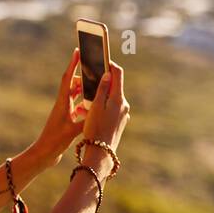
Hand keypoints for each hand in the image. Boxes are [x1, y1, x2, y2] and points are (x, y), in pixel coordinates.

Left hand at [33, 48, 85, 161]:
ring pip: (75, 95)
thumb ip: (85, 120)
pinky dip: (84, 104)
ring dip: (84, 90)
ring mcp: (64, 111)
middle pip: (73, 84)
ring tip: (95, 88)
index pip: (68, 79)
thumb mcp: (72, 130)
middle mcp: (63, 104)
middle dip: (83, 76)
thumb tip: (97, 111)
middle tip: (94, 71)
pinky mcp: (66, 119)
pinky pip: (77, 106)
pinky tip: (92, 107)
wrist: (44, 154)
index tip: (77, 51)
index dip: (73, 64)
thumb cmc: (55, 141)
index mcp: (62, 103)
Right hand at [81, 60, 129, 175]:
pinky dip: (104, 105)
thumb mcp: (95, 106)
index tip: (101, 59)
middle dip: (104, 80)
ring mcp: (123, 115)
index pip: (117, 74)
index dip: (110, 65)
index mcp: (119, 99)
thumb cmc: (96, 128)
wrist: (101, 153)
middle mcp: (124, 106)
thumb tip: (107, 73)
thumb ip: (102, 89)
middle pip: (115, 86)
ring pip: (113, 98)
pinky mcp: (120, 122)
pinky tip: (93, 110)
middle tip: (91, 75)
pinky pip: (112, 109)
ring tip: (89, 95)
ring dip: (102, 94)